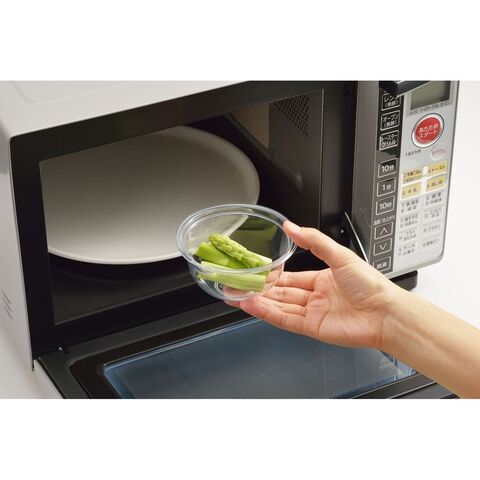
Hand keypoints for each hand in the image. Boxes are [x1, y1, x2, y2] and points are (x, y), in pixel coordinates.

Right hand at [227, 221, 399, 349]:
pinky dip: (267, 313)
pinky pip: (285, 320)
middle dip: (260, 289)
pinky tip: (251, 306)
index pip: (292, 277)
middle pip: (282, 293)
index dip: (273, 275)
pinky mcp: (312, 328)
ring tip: (238, 295)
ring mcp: (314, 313)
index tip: (257, 271)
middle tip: (240, 285)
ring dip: (259, 301)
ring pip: (279, 306)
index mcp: (323, 279)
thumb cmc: (371, 285)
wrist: (385, 313)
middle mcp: (317, 297)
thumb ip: (314, 241)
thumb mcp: (340, 255)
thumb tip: (292, 226)